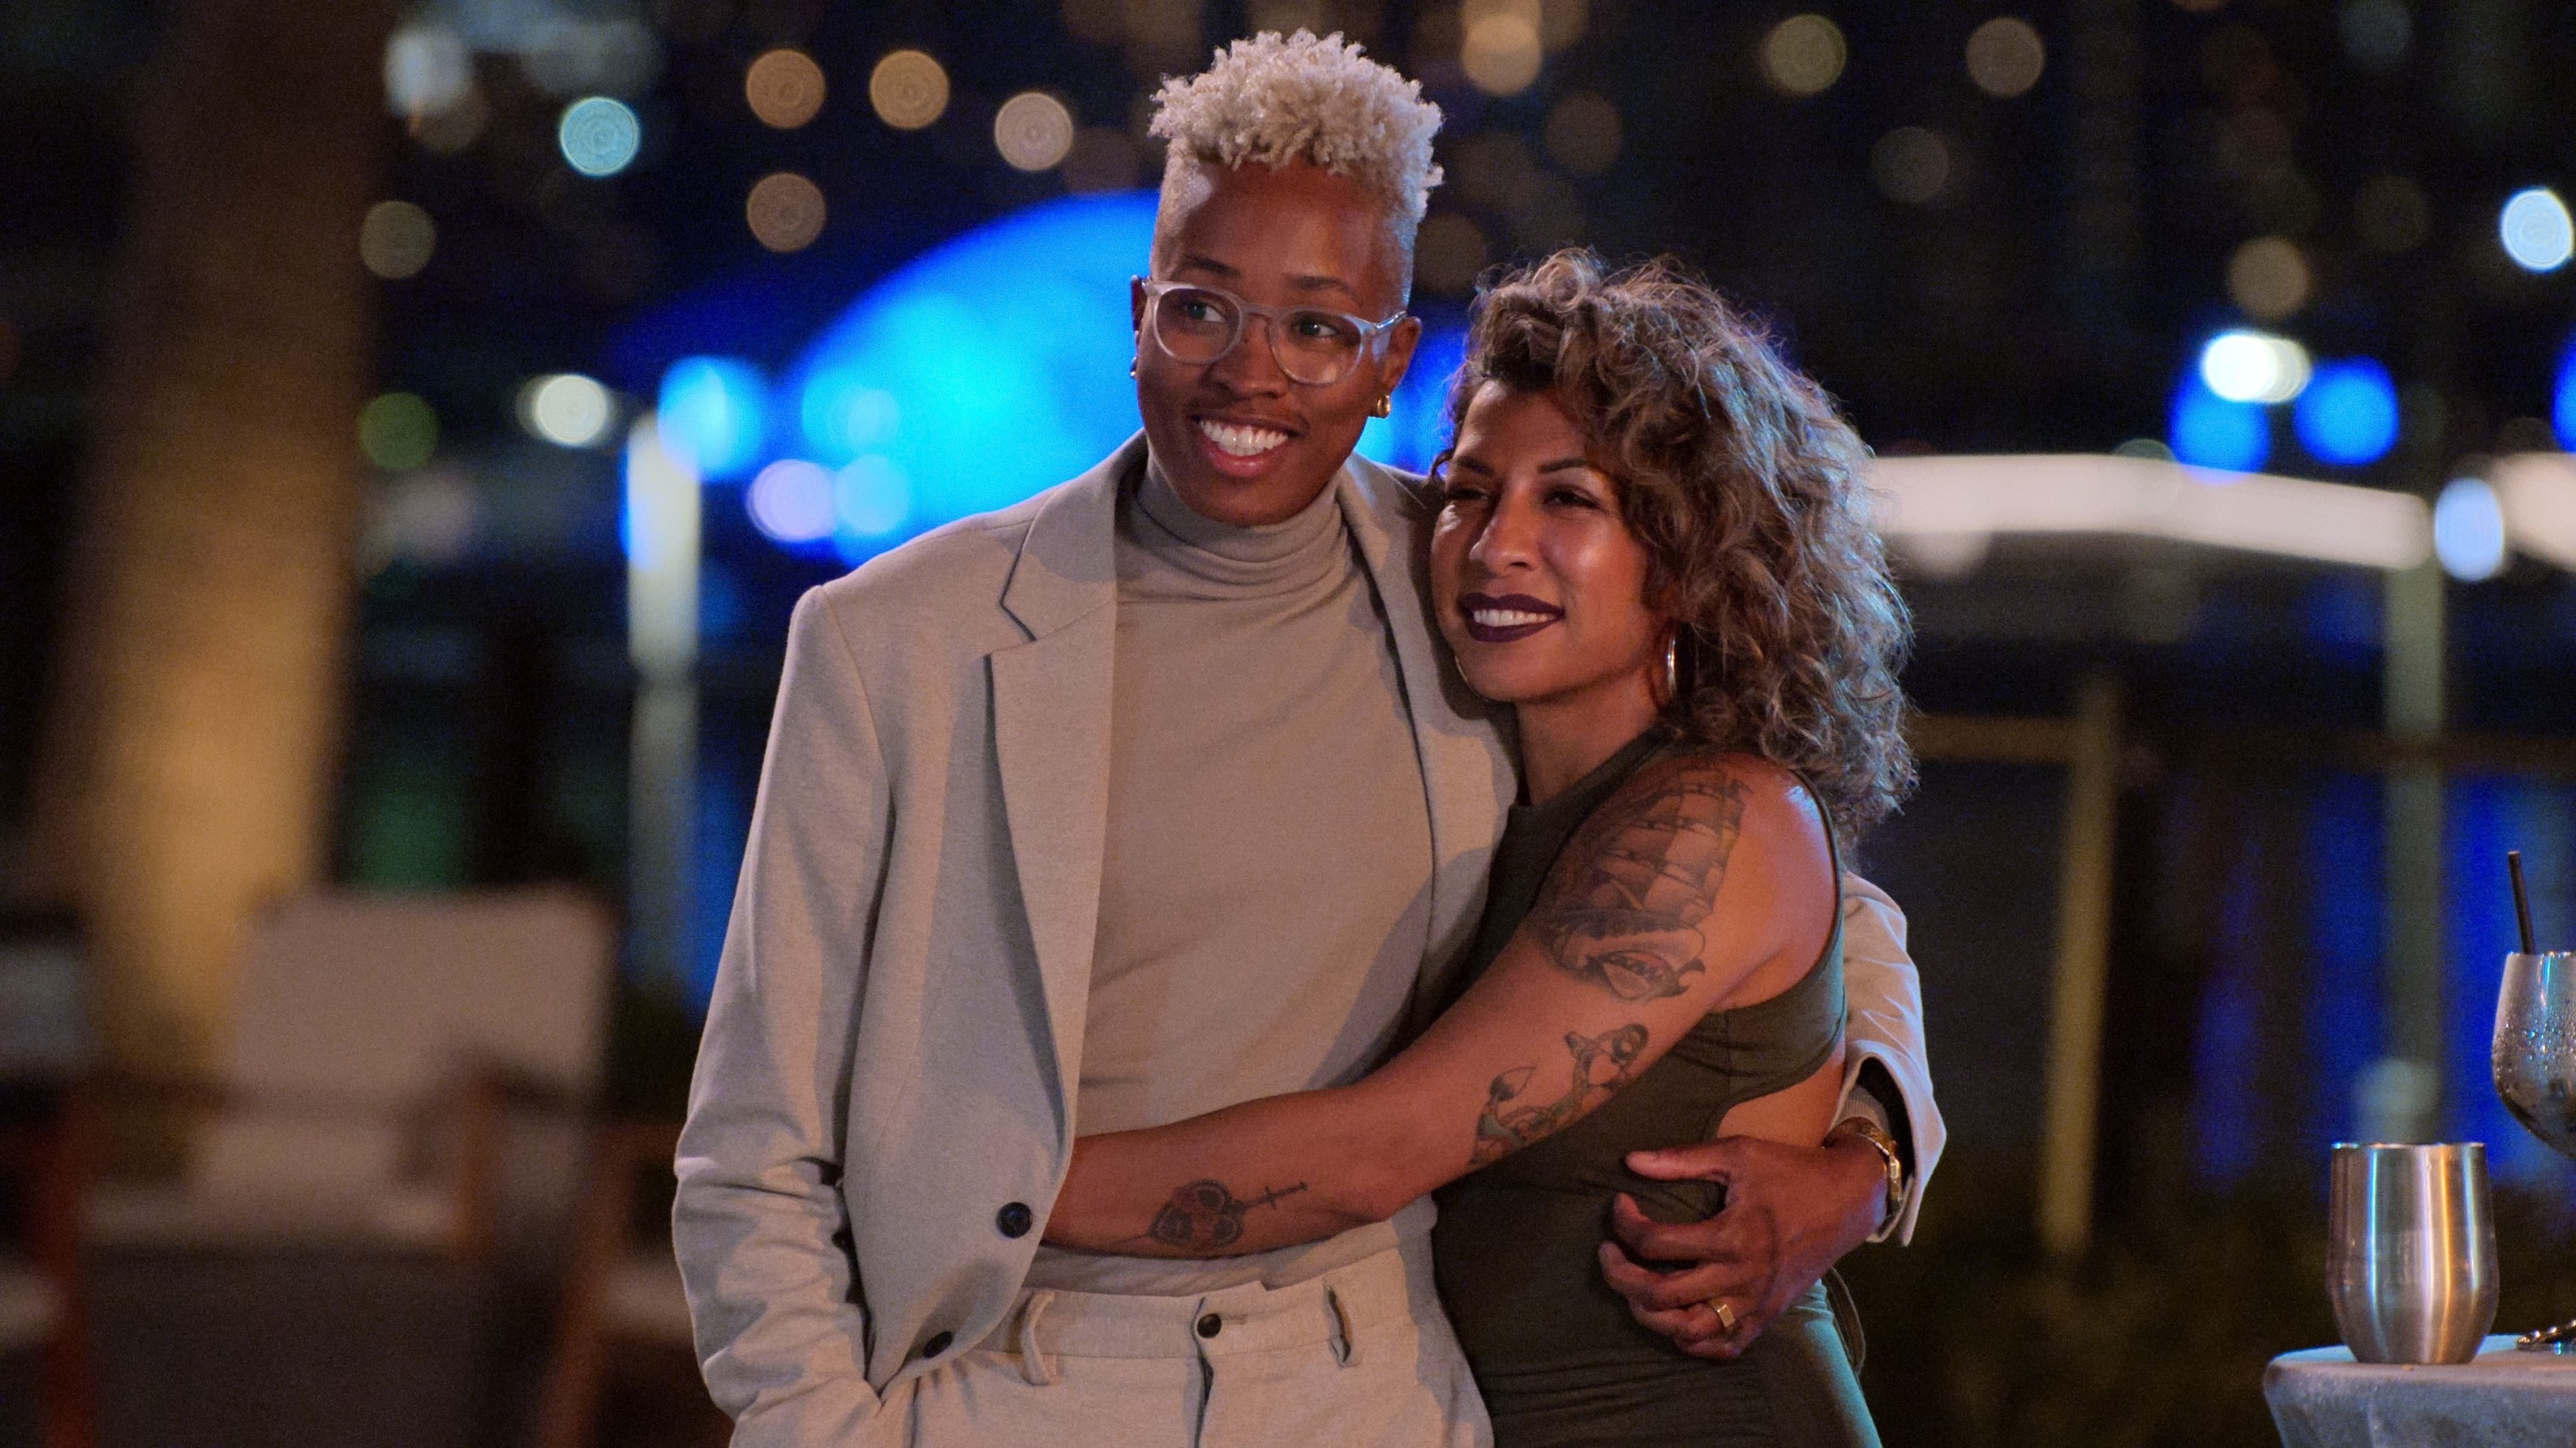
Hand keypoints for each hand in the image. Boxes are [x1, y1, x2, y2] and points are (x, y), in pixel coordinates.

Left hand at [1595, 1134, 1886, 1358]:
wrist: (1847, 1201)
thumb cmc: (1790, 1172)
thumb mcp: (1738, 1154)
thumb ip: (1683, 1159)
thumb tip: (1630, 1160)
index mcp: (1732, 1235)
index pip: (1656, 1242)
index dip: (1625, 1224)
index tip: (1620, 1205)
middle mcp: (1741, 1277)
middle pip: (1661, 1296)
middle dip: (1620, 1277)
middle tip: (1608, 1254)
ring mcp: (1755, 1303)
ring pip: (1688, 1331)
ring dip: (1649, 1315)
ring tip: (1633, 1289)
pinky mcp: (1767, 1316)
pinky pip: (1724, 1347)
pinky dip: (1692, 1342)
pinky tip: (1674, 1318)